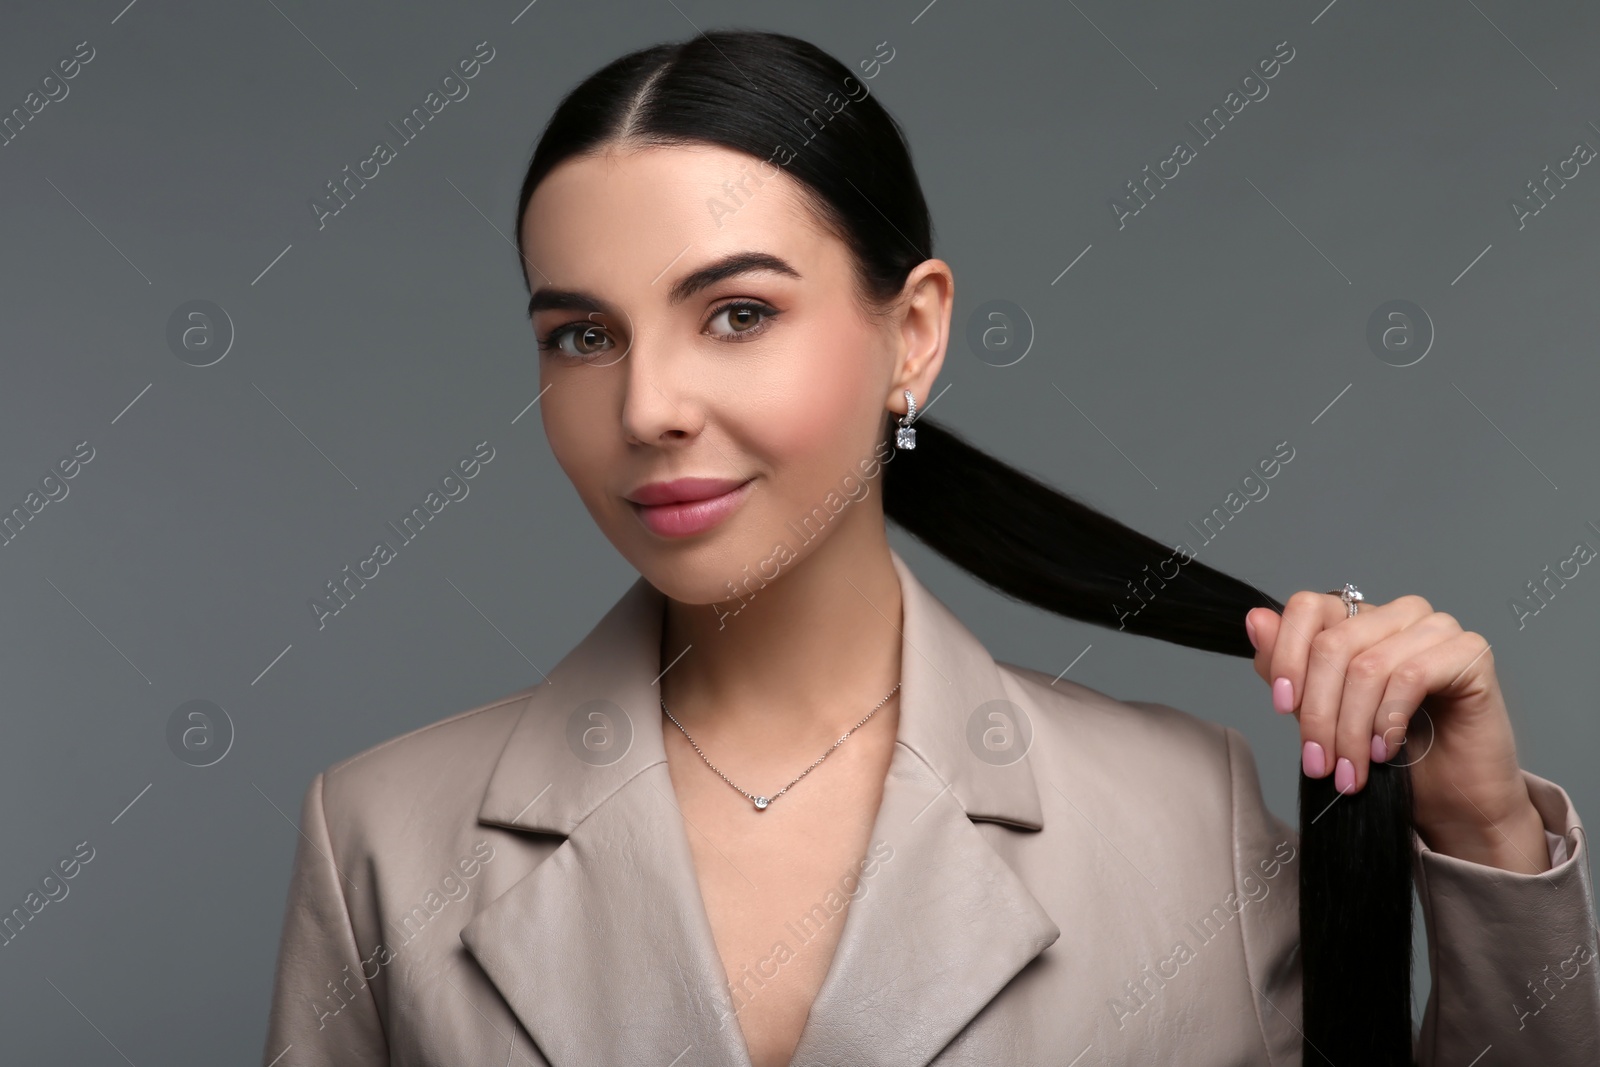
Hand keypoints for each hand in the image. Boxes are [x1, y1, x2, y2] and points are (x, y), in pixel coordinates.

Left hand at [1245, 591, 1549, 873]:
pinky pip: (1412, 675)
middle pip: (1333, 644)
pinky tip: (1385, 748)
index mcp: (1360, 619)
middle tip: (1318, 762)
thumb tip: (1256, 619)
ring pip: (1368, 665)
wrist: (1449, 801)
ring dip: (1351, 728)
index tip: (1281, 707)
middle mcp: (1398, 614)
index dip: (1286, 656)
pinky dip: (1389, 719)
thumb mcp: (1322, 713)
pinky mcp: (1471, 653)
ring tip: (1351, 769)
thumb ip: (1287, 667)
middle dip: (1318, 713)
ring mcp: (1438, 628)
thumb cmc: (1388, 756)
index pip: (1308, 608)